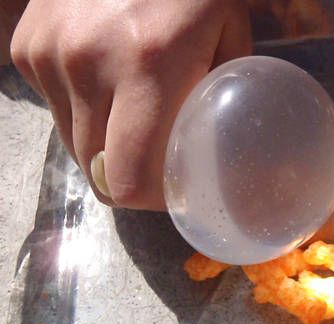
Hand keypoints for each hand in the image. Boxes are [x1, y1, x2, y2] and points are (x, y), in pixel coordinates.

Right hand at [11, 0, 251, 209]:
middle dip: (127, 176)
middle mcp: (87, 65)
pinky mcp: (25, 46)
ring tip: (130, 117)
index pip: (128, 178)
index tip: (170, 190)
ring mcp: (48, 54)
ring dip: (102, 144)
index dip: (149, 199)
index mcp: (149, 67)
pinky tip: (104, 81)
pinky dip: (80, 110)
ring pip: (72, 142)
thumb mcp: (230, 36)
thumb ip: (219, 96)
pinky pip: (54, 108)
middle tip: (154, 162)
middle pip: (96, 169)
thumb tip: (206, 148)